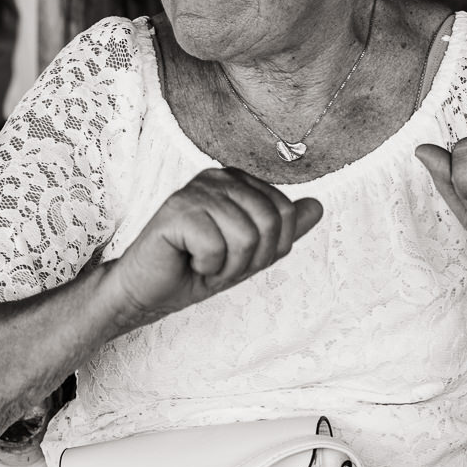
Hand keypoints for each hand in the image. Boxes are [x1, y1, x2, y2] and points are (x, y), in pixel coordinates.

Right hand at [102, 168, 322, 330]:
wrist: (148, 290)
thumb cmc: (195, 268)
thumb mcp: (250, 252)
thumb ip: (283, 228)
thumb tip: (318, 206)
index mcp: (238, 180)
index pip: (286, 213)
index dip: (270, 249)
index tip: (238, 255)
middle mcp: (218, 177)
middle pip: (271, 222)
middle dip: (251, 258)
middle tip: (219, 262)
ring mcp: (197, 189)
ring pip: (247, 237)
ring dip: (227, 265)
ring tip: (202, 261)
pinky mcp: (177, 209)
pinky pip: (217, 247)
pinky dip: (206, 266)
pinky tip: (187, 260)